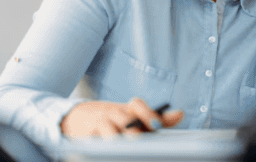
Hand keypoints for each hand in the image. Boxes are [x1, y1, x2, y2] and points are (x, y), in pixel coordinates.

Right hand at [60, 98, 182, 138]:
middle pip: (124, 118)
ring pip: (107, 129)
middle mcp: (113, 113)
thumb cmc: (113, 120)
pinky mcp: (86, 137)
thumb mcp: (133, 118)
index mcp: (127, 109)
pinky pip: (93, 140)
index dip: (147, 114)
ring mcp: (99, 124)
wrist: (75, 119)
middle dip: (133, 128)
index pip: (137, 105)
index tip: (155, 125)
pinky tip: (108, 151)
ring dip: (115, 136)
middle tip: (138, 138)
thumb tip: (180, 114)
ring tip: (123, 144)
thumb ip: (155, 118)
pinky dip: (100, 145)